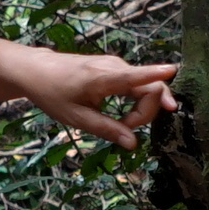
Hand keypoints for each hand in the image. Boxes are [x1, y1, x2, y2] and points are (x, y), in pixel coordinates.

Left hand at [14, 50, 179, 150]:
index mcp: (101, 78)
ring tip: (122, 123)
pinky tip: (125, 113)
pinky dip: (136, 101)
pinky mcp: (116, 67)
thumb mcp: (76, 117)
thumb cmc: (52, 93)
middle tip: (127, 130)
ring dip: (141, 109)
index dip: (155, 73)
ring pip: (145, 86)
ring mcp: (116, 64)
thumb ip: (106, 130)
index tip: (172, 71)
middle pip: (149, 87)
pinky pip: (138, 84)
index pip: (134, 75)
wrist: (36, 70)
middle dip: (147, 112)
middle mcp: (113, 66)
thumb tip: (133, 144)